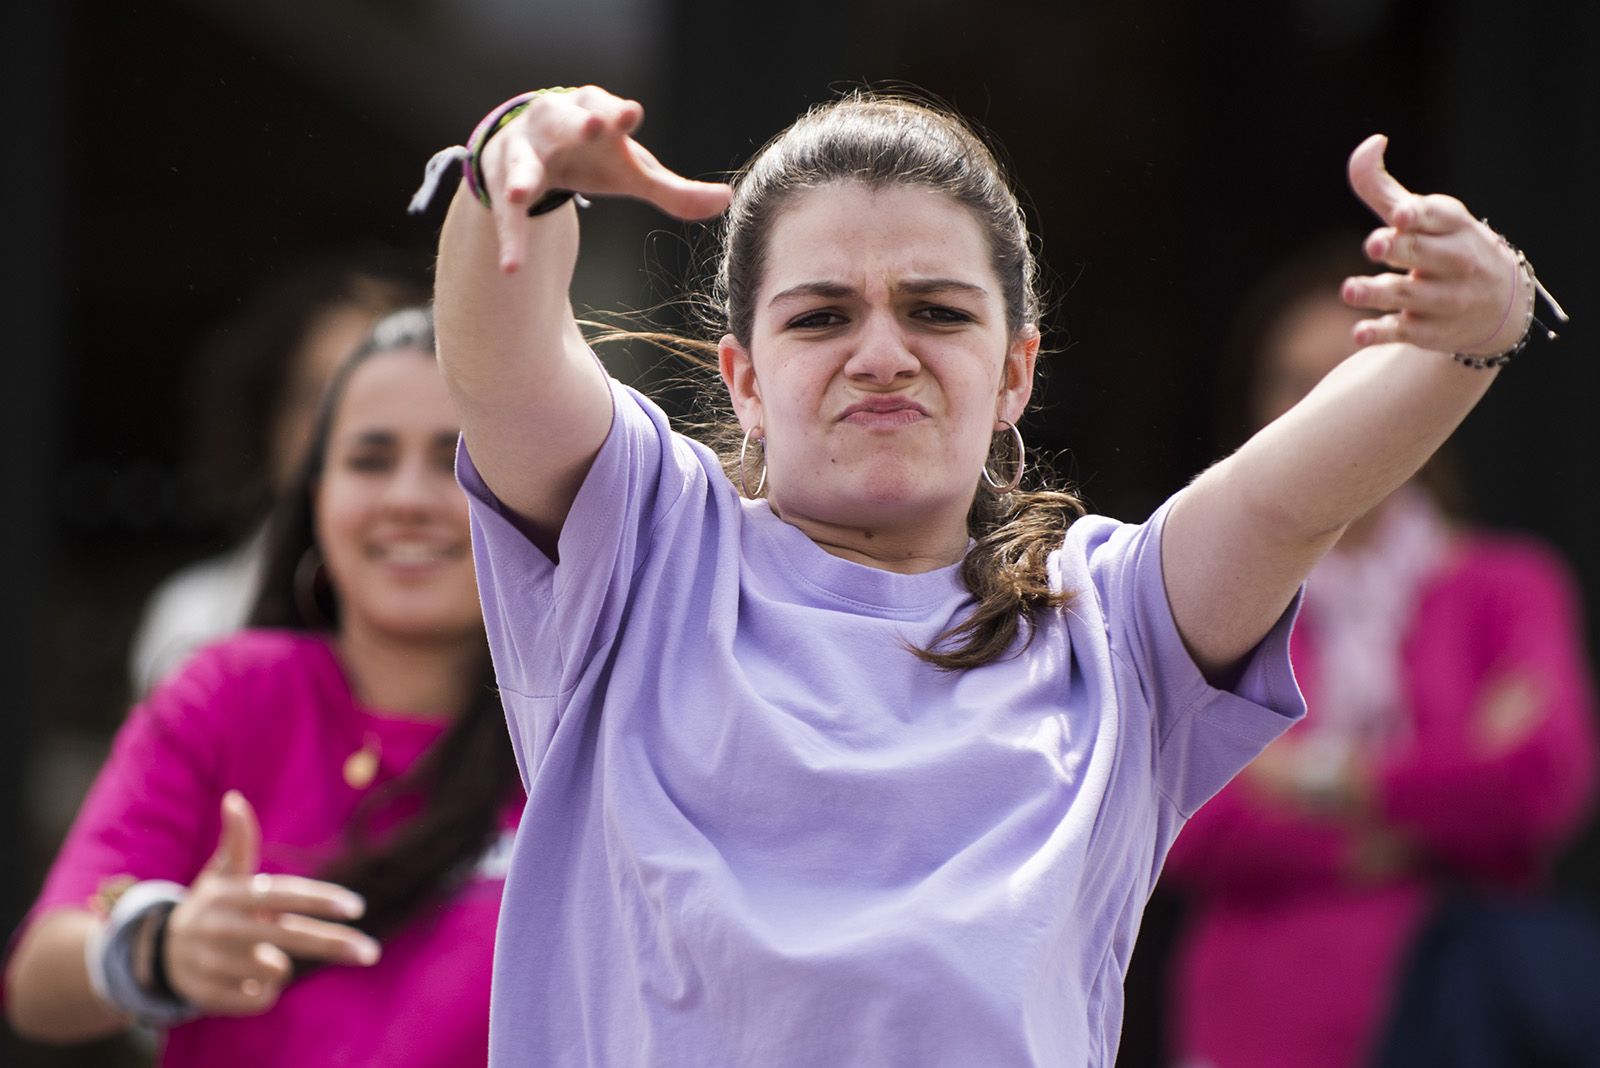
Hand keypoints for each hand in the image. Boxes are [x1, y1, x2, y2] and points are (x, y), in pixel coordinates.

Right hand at [162, 791, 380, 1016]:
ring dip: (279, 967)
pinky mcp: (207, 996)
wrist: (160, 954)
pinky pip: (259, 999)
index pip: (282, 895)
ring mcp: (212, 964)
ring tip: (259, 954)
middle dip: (332, 944)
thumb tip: (234, 798)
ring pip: (276, 971)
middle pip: (288, 937)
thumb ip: (239, 840)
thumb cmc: (211, 906)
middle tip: (371, 952)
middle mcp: (221, 928)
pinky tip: (243, 978)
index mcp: (229, 895)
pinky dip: (261, 992)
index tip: (357, 906)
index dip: (319, 899)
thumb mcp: (222, 873)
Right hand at [479, 85, 732, 272]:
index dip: (616, 112)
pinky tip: (512, 268)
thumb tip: (728, 200)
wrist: (533, 147)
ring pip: (519, 162)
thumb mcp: (632, 170)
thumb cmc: (594, 155)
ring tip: (521, 194)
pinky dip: (510, 239)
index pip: (603, 107)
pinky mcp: (501, 184)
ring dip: (520, 176)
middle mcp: (551, 123)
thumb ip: (674, 190)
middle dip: (573, 123)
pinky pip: (506, 214)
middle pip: (559, 119)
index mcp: (590, 112)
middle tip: (588, 128)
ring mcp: (520, 151)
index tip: (631, 115)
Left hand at [1343, 134, 1531, 355]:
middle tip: (1375, 245)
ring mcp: (1443, 299)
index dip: (1417, 216)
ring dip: (1378, 292)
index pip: (1437, 217)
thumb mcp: (1424, 216)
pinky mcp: (1428, 332)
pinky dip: (1382, 333)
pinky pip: (1403, 333)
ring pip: (1408, 295)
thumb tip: (1371, 143)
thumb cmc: (1446, 246)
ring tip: (1349, 289)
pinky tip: (1359, 332)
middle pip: (1421, 253)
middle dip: (1399, 248)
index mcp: (1453, 226)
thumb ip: (1384, 188)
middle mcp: (1454, 262)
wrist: (1501, 305)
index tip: (1401, 216)